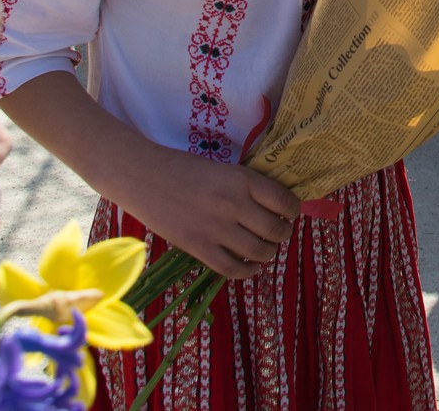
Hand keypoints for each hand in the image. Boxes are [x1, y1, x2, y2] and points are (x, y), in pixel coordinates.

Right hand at [124, 148, 302, 280]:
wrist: (144, 176)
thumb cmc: (184, 168)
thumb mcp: (224, 169)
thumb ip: (247, 187)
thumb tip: (275, 204)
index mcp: (242, 180)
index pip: (284, 201)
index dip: (293, 210)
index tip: (290, 212)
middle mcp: (234, 205)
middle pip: (276, 230)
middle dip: (283, 233)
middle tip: (279, 232)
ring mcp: (217, 229)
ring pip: (259, 252)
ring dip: (269, 253)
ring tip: (265, 248)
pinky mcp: (199, 247)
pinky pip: (234, 269)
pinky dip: (248, 270)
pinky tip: (250, 265)